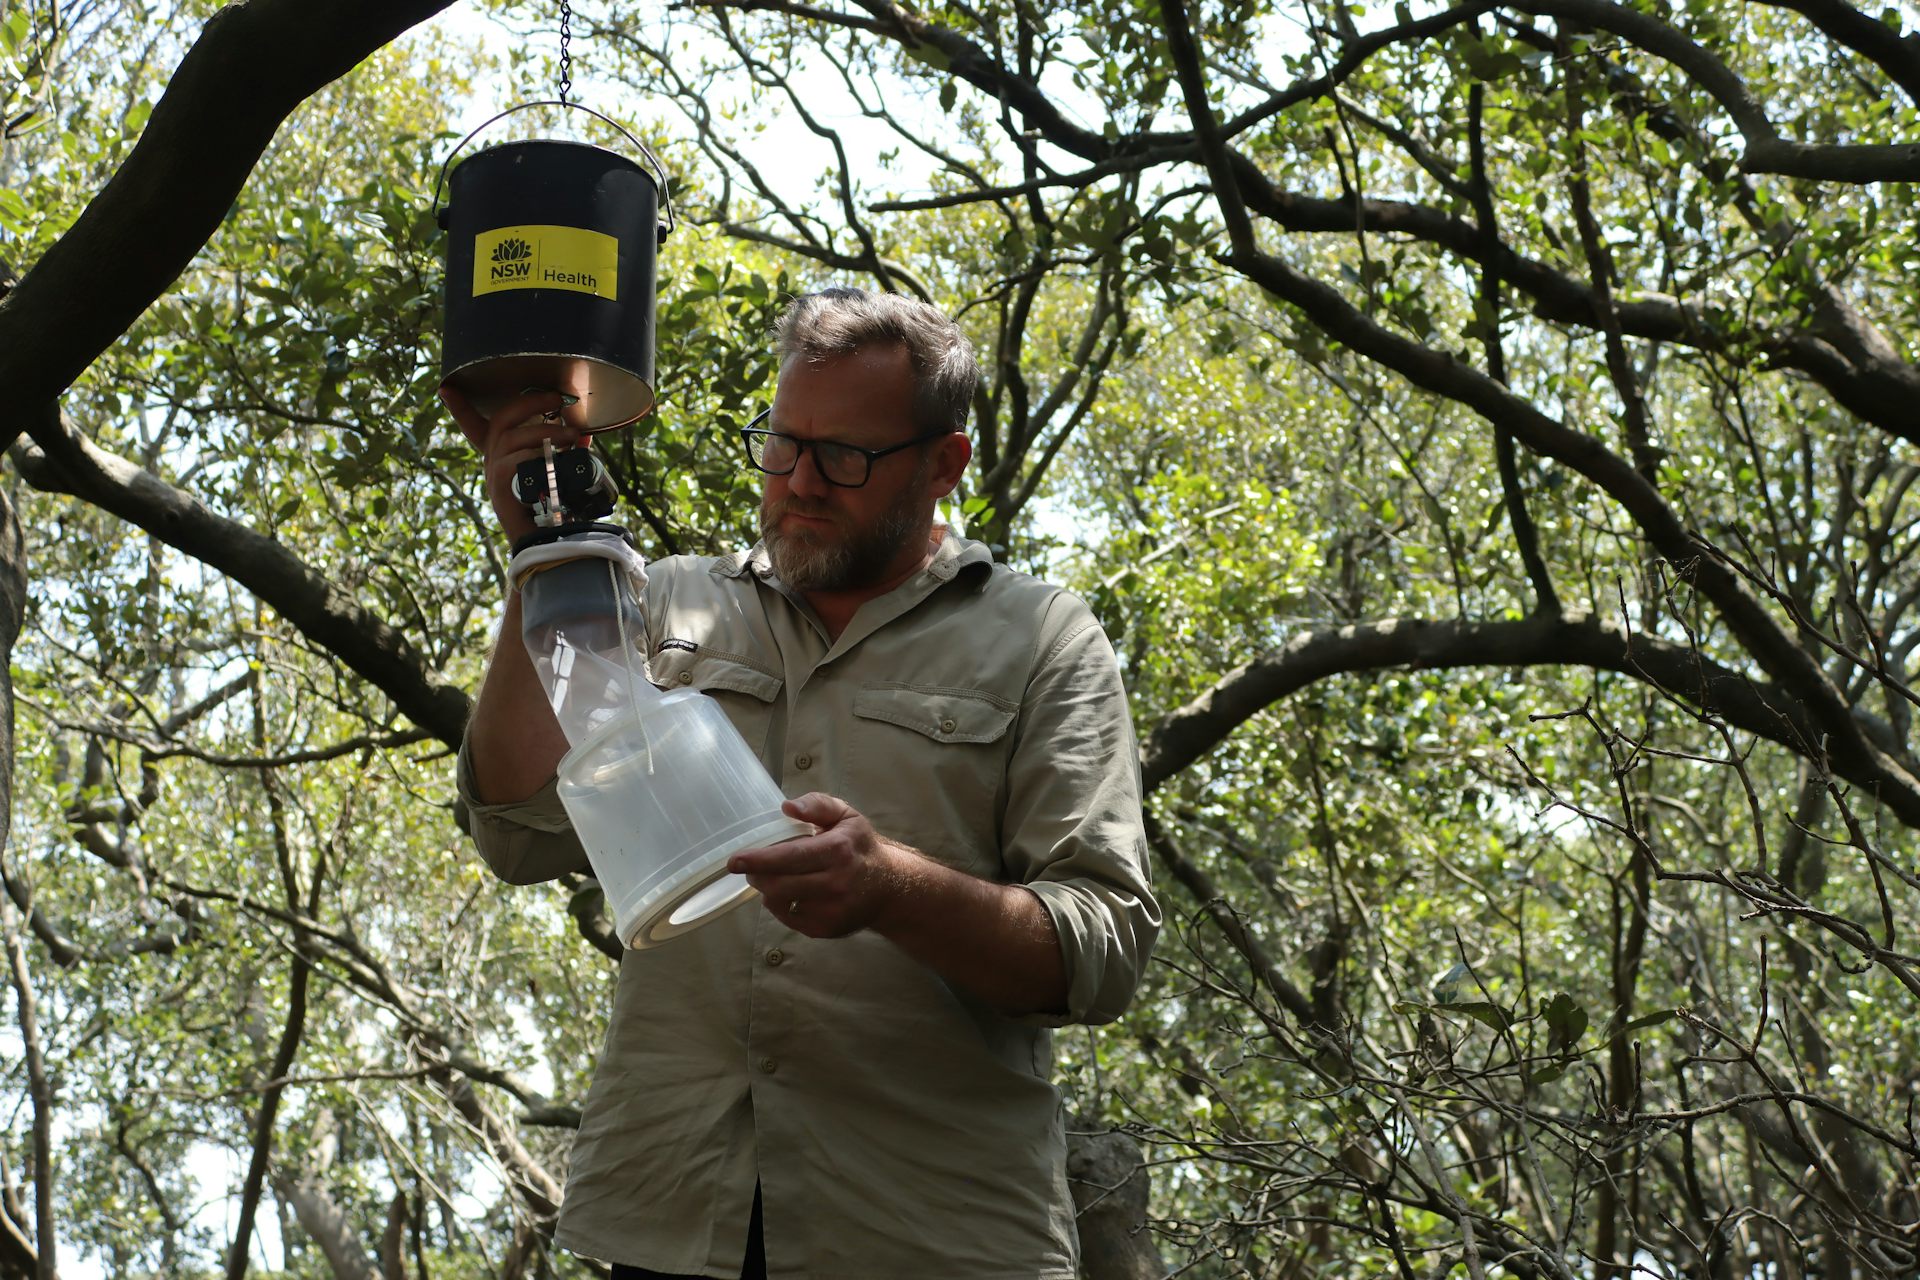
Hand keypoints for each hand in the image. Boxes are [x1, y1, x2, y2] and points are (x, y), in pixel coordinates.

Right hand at [437, 383, 586, 543]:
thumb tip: (584, 433)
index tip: (446, 388)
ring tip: (572, 436)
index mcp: (500, 455)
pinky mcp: (500, 486)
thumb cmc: (549, 505)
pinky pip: (516, 460)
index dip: (460, 407)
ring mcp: (494, 473)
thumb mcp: (555, 471)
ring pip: (513, 437)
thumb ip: (564, 450)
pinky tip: (556, 458)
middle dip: (529, 402)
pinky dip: (538, 455)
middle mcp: (492, 460)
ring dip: (546, 431)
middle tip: (556, 398)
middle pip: (501, 419)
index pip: (474, 426)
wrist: (543, 541)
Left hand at [726, 793, 914, 937]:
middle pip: (779, 884)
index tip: (735, 860)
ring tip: (775, 877)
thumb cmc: (860, 847)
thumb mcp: (846, 816)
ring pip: (779, 902)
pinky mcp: (826, 929)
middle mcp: (836, 883)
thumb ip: (817, 805)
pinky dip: (782, 904)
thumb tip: (787, 807)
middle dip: (757, 875)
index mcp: (839, 850)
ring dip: (767, 889)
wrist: (889, 887)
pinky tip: (793, 893)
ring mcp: (831, 910)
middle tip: (751, 867)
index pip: (792, 857)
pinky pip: (788, 918)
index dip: (760, 859)